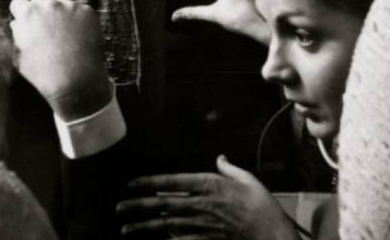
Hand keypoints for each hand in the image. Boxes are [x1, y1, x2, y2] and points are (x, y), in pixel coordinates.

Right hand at [9, 0, 111, 120]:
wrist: (75, 80)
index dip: (21, 13)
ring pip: (62, 5)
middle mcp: (49, 5)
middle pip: (42, 2)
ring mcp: (71, 6)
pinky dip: (78, 20)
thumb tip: (18, 23)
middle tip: (47, 32)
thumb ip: (18, 35)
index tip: (26, 22)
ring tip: (65, 38)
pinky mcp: (88, 11)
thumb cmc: (43, 73)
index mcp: (28, 14)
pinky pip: (79, 11)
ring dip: (61, 16)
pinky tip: (78, 37)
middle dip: (42, 14)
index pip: (19, 2)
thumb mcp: (19, 56)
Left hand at [117, 155, 299, 238]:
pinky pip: (180, 239)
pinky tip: (156, 239)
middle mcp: (201, 204)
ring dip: (144, 226)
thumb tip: (220, 158)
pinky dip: (167, 239)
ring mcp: (201, 224)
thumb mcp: (248, 179)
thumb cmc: (261, 205)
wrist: (269, 232)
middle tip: (120, 207)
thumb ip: (230, 169)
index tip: (132, 184)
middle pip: (163, 205)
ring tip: (127, 228)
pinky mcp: (204, 238)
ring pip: (165, 225)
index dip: (150, 183)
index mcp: (210, 186)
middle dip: (139, 206)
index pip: (173, 182)